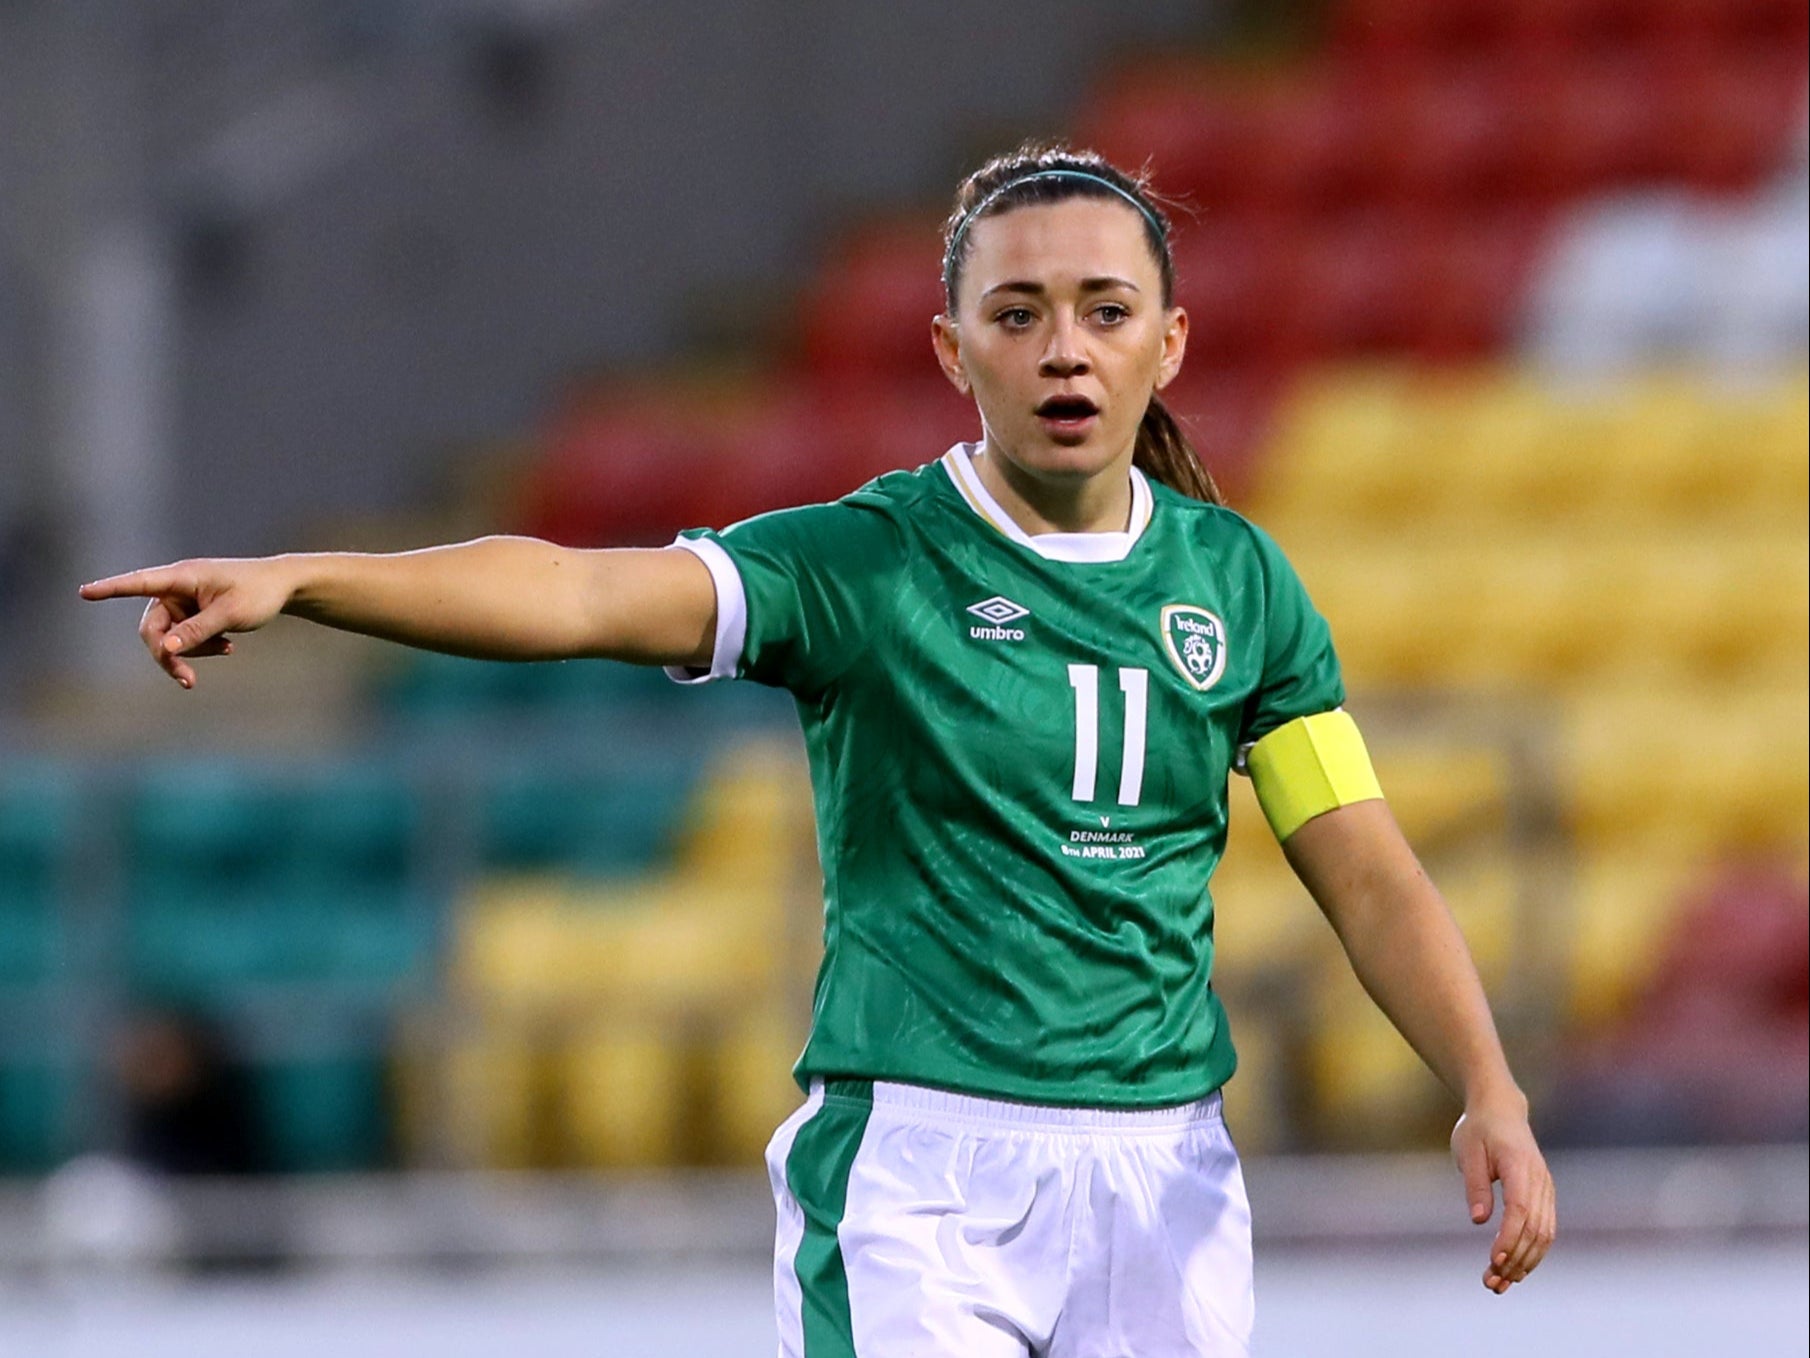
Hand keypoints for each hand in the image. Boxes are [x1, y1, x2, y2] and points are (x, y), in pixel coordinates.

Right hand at [79, 557, 297, 688]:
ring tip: (227, 649)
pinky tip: (228, 647)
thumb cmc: (258, 593)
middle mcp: (176, 588)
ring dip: (191, 652)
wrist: (283, 588)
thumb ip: (197, 631)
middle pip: (152, 628)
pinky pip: (185, 639)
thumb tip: (165, 649)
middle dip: (168, 655)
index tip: (84, 592)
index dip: (111, 589)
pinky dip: (202, 647)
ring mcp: (183, 602)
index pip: (139, 583)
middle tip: (187, 681)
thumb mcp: (229, 614)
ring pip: (169, 638)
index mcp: (182, 577)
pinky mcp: (192, 614)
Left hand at [1452, 1094, 1555, 1293]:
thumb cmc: (1478, 1130)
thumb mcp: (1468, 1152)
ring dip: (1525, 1262)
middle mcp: (1539, 1180)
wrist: (1500, 1110)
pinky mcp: (1544, 1196)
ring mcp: (1546, 1189)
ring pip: (1544, 1234)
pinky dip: (1532, 1252)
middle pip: (1535, 1228)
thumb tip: (1479, 1220)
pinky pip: (1545, 1229)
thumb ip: (1475, 1185)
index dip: (1509, 1238)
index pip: (1520, 1210)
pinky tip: (1515, 1269)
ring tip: (1500, 1283)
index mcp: (1520, 1166)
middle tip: (1490, 1282)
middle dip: (1515, 1259)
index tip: (1493, 1260)